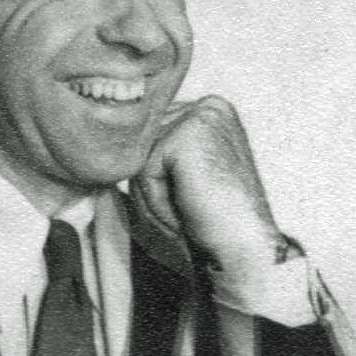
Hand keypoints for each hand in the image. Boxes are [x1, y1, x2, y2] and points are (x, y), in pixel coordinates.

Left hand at [132, 96, 283, 273]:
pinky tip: (187, 212)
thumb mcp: (182, 177)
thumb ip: (156, 151)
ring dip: (154, 196)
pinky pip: (144, 170)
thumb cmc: (213, 222)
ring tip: (188, 212)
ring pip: (140, 158)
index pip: (151, 138)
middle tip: (188, 212)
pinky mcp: (189, 134)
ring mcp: (202, 115)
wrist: (244, 249)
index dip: (157, 179)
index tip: (188, 202)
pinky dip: (157, 201)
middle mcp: (210, 106)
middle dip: (154, 187)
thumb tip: (111, 141)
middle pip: (142, 145)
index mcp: (212, 112)